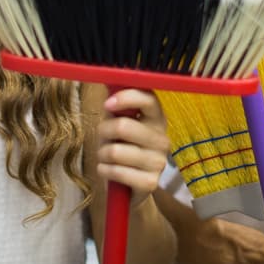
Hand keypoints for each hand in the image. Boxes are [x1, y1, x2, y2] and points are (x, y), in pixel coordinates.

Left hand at [96, 89, 169, 208]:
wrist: (130, 185)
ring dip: (102, 154)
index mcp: (157, 119)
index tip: (107, 105)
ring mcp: (158, 162)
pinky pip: (116, 172)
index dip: (126, 98)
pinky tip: (108, 170)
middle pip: (123, 126)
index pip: (149, 100)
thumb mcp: (118, 122)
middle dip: (103, 132)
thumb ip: (115, 105)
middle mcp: (162, 139)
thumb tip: (106, 79)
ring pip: (115, 151)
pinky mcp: (150, 183)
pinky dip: (104, 170)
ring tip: (106, 156)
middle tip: (103, 137)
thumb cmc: (123, 146)